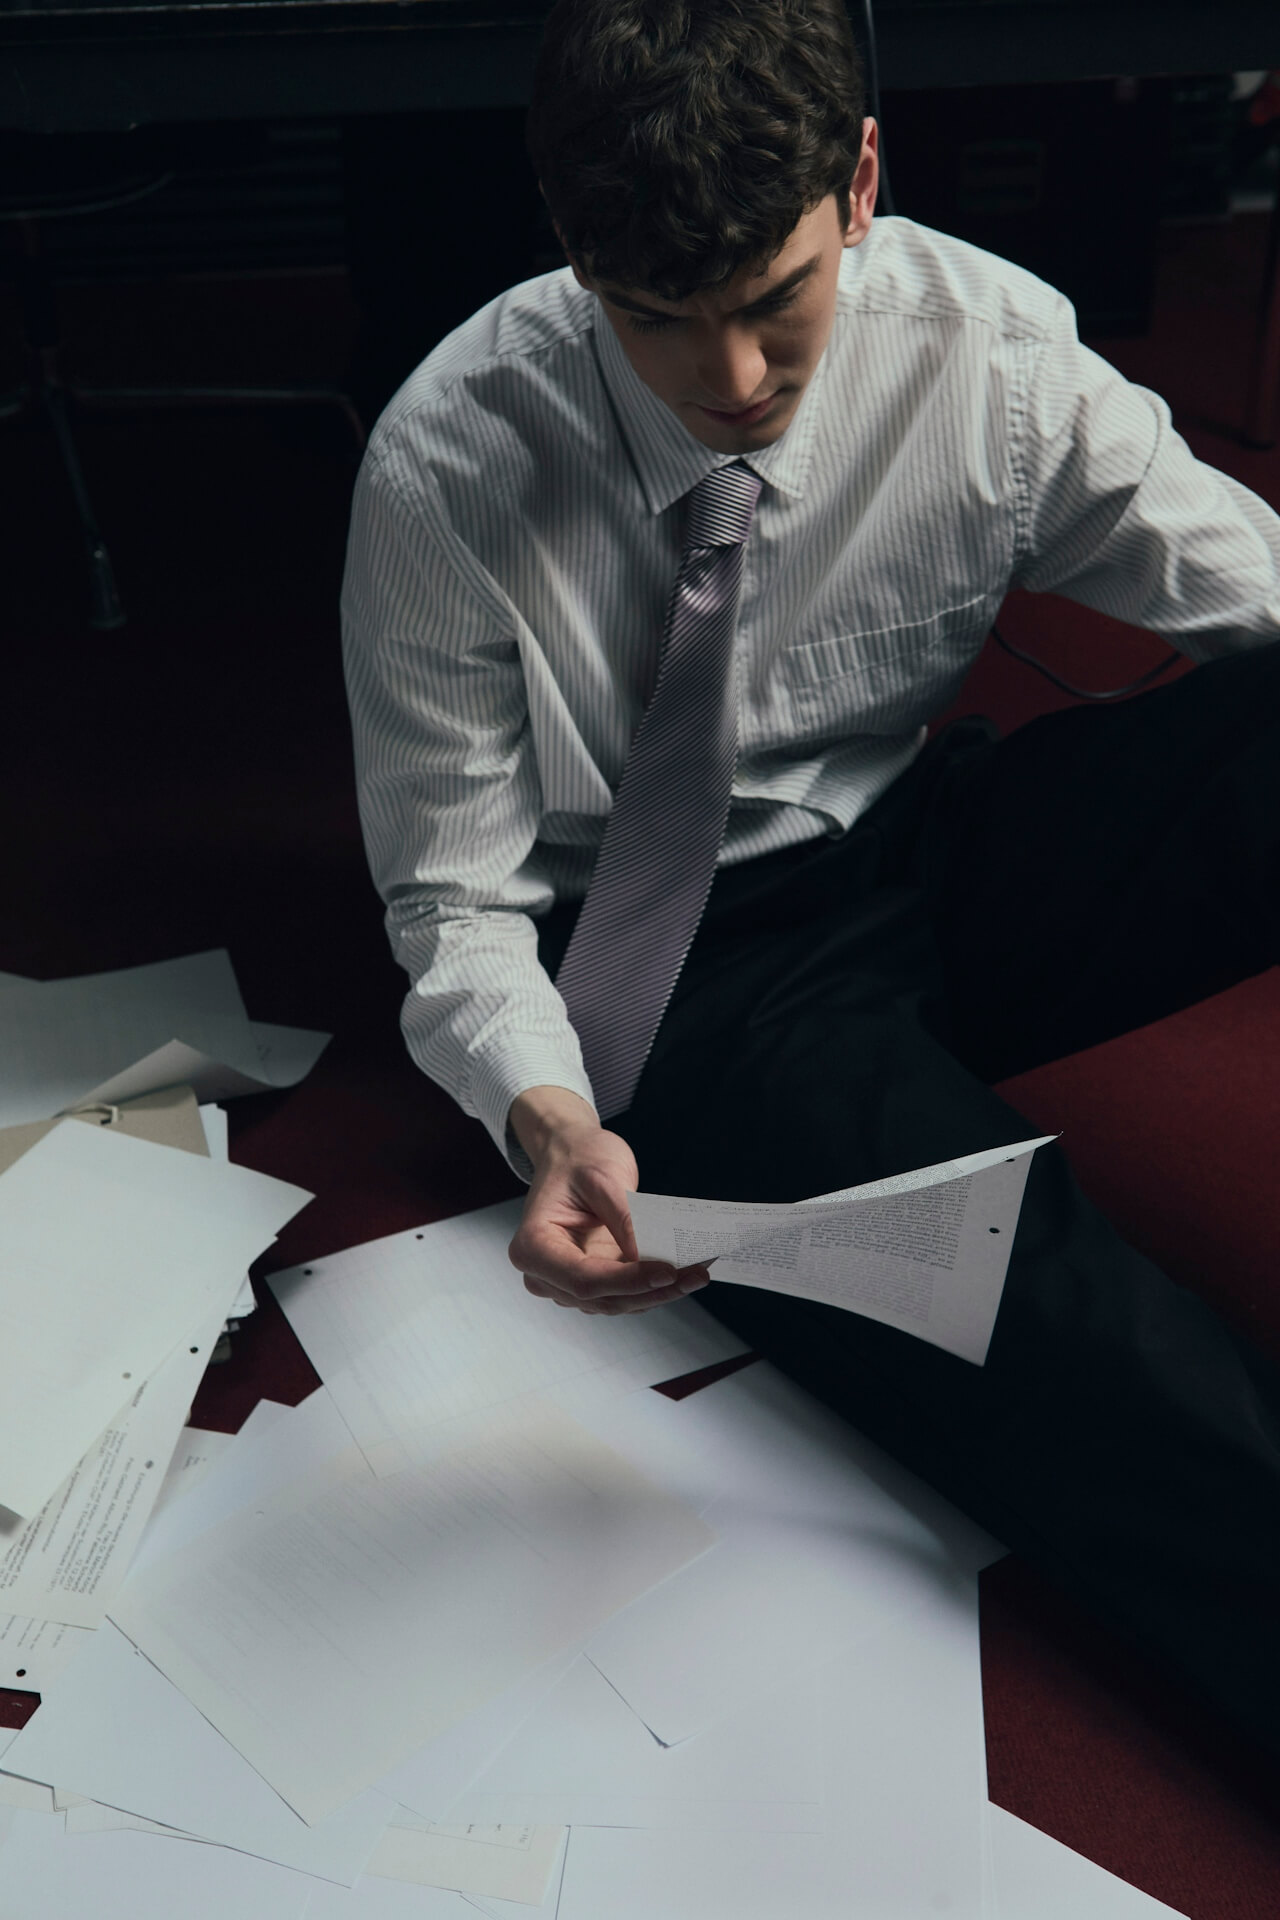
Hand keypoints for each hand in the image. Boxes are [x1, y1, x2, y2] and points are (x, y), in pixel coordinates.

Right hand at [506, 1087, 709, 1315]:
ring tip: (697, 1272)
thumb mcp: (603, 1180)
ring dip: (659, 1292)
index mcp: (533, 1246)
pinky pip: (625, 1294)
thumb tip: (653, 1259)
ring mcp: (567, 1284)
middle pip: (603, 1297)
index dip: (628, 1280)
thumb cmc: (578, 1159)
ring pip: (618, 1302)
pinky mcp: (592, 1282)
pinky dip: (654, 1286)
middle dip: (652, 1290)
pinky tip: (684, 1272)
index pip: (584, 1278)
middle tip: (696, 1274)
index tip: (668, 1271)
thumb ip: (626, 1222)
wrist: (571, 1153)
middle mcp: (544, 1274)